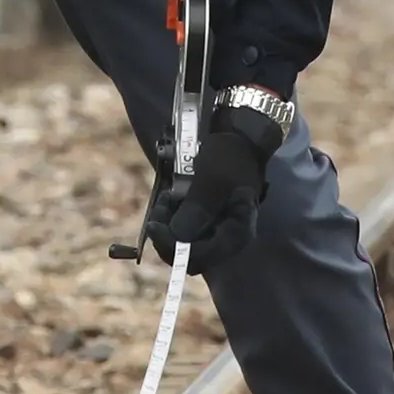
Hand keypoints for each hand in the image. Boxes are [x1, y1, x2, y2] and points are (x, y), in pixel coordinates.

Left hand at [141, 101, 283, 272]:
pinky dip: (171, 216)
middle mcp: (227, 238)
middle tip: (160, 207)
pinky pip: (182, 229)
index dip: (174, 247)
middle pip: (189, 256)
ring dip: (167, 224)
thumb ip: (197, 209)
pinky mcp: (206, 219)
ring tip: (166, 197)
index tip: (154, 226)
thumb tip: (177, 237)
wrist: (238, 135)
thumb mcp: (213, 180)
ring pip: (182, 243)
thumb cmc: (230, 156)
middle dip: (168, 235)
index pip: (201, 258)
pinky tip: (170, 196)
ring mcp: (216, 229)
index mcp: (237, 234)